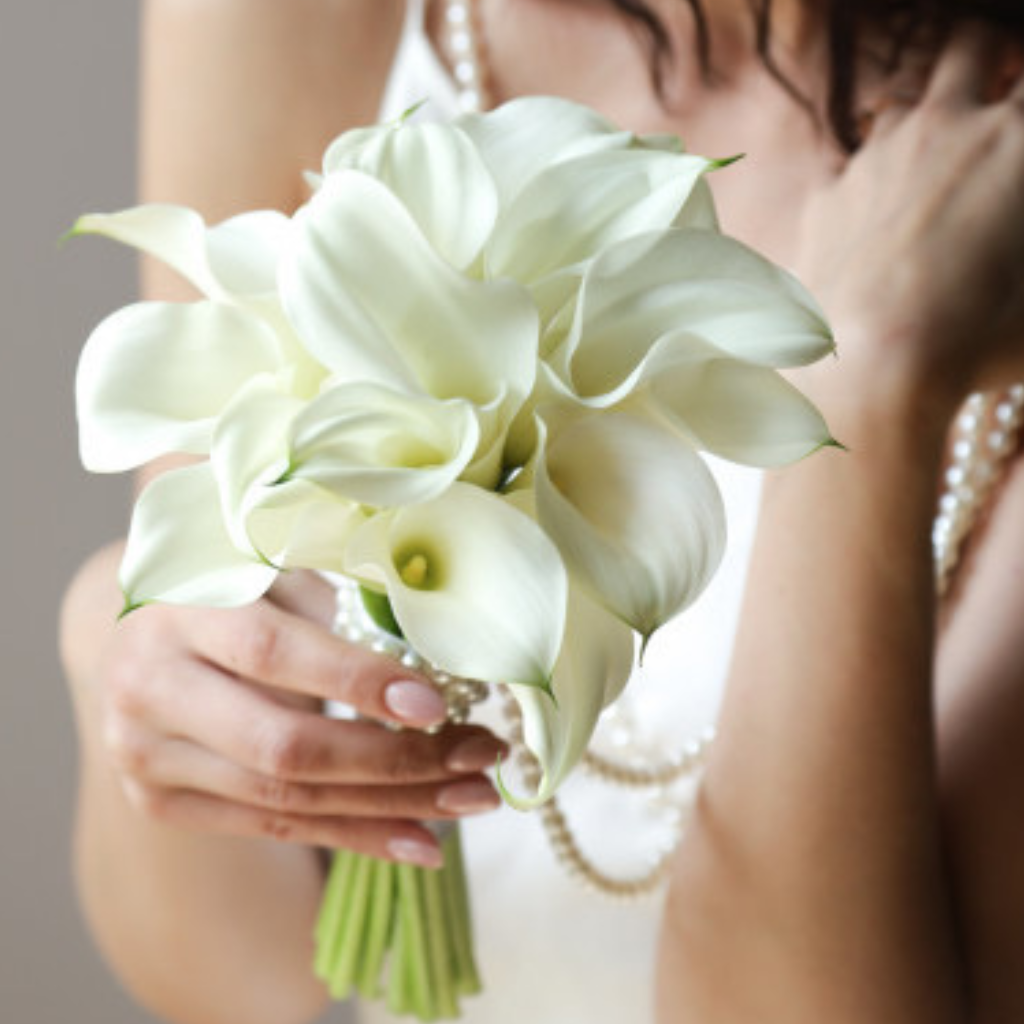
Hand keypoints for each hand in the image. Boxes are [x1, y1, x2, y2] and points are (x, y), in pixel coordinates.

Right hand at [95, 570, 505, 867]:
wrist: (145, 629)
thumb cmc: (230, 582)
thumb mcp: (274, 568)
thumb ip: (338, 607)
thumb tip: (439, 662)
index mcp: (174, 611)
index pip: (272, 653)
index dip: (356, 681)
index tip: (437, 703)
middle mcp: (147, 689)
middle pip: (283, 746)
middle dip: (396, 759)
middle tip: (480, 754)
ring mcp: (148, 757)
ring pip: (288, 797)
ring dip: (393, 804)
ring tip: (471, 796)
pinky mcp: (164, 801)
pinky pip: (275, 827)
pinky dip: (356, 834)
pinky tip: (421, 839)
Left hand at [794, 25, 1023, 414]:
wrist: (875, 367)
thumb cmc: (981, 338)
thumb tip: (1013, 235)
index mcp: (1020, 138)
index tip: (1021, 119)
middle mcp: (946, 127)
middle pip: (969, 47)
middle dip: (983, 58)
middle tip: (991, 94)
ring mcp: (877, 157)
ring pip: (900, 98)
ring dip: (918, 113)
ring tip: (928, 154)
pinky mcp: (827, 195)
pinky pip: (846, 163)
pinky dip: (862, 176)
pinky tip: (868, 207)